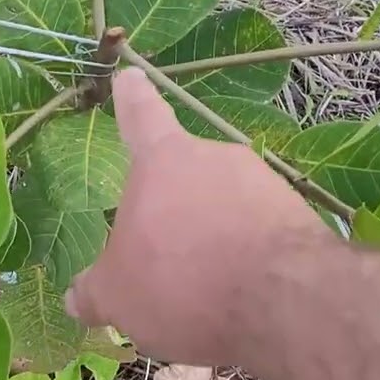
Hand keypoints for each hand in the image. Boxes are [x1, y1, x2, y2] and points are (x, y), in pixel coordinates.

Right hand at [65, 68, 333, 364]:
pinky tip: (241, 301)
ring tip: (204, 294)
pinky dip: (247, 261)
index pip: (141, 117)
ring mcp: (265, 186)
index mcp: (164, 161)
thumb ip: (96, 290)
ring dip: (213, 241)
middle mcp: (217, 159)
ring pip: (226, 209)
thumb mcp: (118, 294)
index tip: (132, 75)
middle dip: (176, 211)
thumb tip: (78, 296)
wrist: (286, 303)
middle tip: (165, 261)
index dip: (133, 98)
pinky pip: (261, 236)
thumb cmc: (181, 281)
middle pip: (187, 176)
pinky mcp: (301, 221)